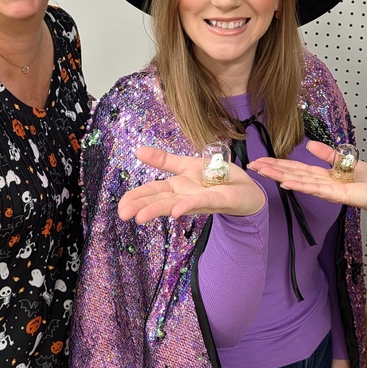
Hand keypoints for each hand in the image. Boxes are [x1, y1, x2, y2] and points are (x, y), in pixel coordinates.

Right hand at [118, 145, 264, 223]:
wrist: (246, 188)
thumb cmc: (217, 178)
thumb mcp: (187, 164)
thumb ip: (164, 160)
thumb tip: (138, 151)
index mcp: (177, 187)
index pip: (152, 191)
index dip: (136, 197)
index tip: (120, 205)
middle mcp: (185, 196)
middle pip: (160, 200)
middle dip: (141, 206)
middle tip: (123, 214)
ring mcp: (200, 200)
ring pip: (175, 204)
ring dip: (158, 210)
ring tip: (139, 216)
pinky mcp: (217, 200)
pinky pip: (200, 203)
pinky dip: (187, 206)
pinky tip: (175, 212)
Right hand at [248, 141, 366, 245]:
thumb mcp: (344, 161)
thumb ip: (327, 154)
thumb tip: (309, 144)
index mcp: (321, 175)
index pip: (296, 168)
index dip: (278, 163)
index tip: (260, 160)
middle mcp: (320, 183)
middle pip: (292, 174)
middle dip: (272, 170)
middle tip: (252, 165)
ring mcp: (326, 190)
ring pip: (299, 181)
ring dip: (280, 176)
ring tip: (263, 172)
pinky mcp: (336, 194)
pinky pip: (315, 188)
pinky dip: (300, 185)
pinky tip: (287, 183)